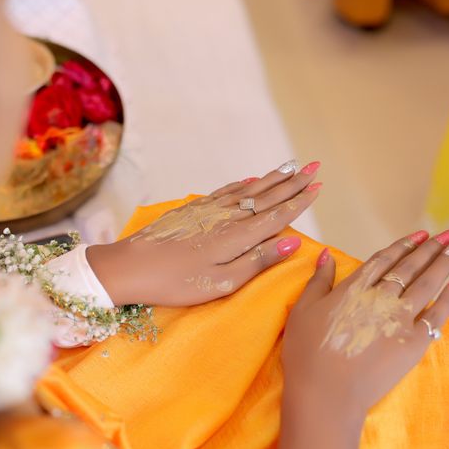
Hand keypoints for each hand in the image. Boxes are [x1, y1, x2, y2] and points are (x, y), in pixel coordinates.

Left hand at [86, 161, 321, 305]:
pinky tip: (249, 179)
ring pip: (248, 189)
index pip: (278, 214)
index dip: (300, 201)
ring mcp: (208, 210)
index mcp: (238, 236)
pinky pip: (226, 191)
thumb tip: (292, 241)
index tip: (319, 186)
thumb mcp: (221, 282)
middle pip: (267, 196)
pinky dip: (242, 183)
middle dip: (293, 182)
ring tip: (290, 167)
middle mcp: (227, 217)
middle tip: (315, 166)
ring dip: (272, 178)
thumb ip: (258, 261)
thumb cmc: (175, 282)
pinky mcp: (192, 210)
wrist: (129, 267)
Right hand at [281, 229, 448, 427]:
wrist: (326, 393)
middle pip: (410, 267)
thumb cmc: (306, 353)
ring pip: (428, 284)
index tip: (420, 234)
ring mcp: (400, 319)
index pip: (384, 260)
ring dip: (444, 263)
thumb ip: (318, 281)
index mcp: (354, 288)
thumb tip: (327, 253)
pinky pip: (438, 314)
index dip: (404, 245)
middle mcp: (381, 298)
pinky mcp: (414, 342)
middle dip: (430, 248)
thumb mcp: (302, 311)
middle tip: (448, 234)